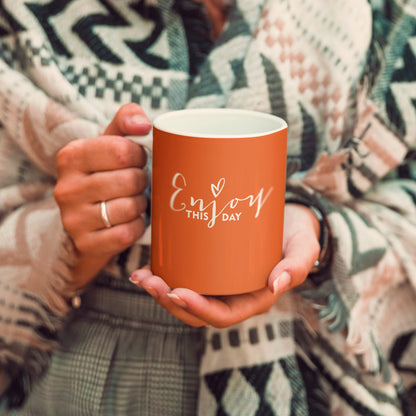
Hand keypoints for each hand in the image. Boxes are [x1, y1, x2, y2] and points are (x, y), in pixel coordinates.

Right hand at [54, 103, 150, 289]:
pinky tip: (129, 221)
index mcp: (71, 157)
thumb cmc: (104, 175)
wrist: (86, 221)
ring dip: (140, 205)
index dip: (139, 156)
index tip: (136, 160)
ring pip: (129, 208)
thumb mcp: (109, 143)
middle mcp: (66, 188)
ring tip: (132, 201)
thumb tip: (143, 124)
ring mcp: (73, 219)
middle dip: (142, 181)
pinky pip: (126, 234)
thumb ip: (126, 121)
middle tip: (136, 183)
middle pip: (130, 180)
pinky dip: (136, 227)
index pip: (122, 150)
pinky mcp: (86, 244)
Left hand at [130, 203, 320, 327]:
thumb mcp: (304, 248)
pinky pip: (186, 276)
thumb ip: (297, 266)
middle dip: (169, 301)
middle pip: (196, 310)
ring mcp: (220, 282)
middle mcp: (233, 295)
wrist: (288, 220)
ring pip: (186, 295)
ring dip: (160, 289)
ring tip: (141, 275)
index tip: (176, 293)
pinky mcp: (211, 266)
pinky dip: (165, 273)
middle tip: (149, 281)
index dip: (198, 309)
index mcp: (253, 299)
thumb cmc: (297, 235)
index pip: (222, 315)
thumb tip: (277, 285)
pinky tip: (148, 263)